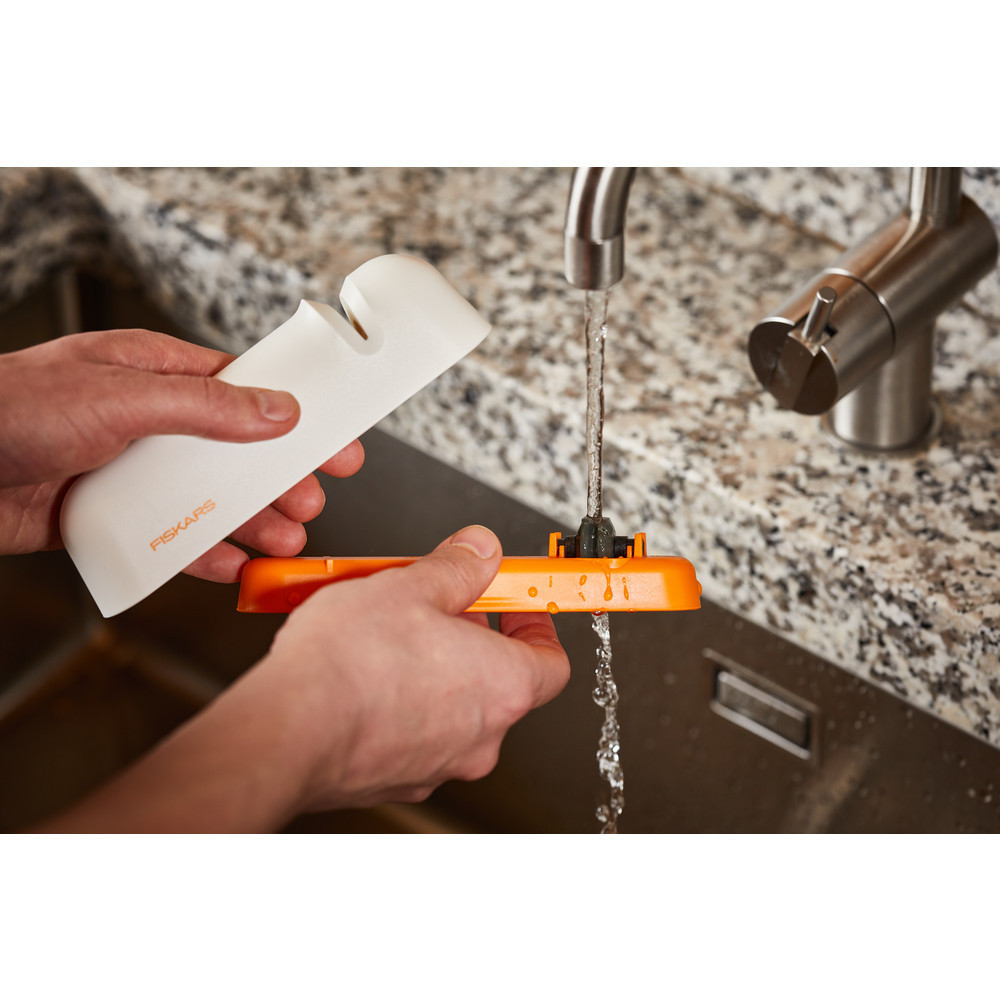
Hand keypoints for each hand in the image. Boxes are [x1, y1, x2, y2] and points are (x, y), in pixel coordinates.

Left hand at [0, 328, 363, 578]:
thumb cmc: (10, 409)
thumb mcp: (123, 398)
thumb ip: (205, 407)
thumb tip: (276, 410)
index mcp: (153, 374)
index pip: (243, 392)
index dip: (294, 416)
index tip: (334, 440)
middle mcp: (146, 422)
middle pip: (232, 453)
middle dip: (277, 480)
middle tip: (310, 503)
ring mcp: (127, 471)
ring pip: (205, 498)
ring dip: (248, 521)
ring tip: (284, 543)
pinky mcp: (107, 517)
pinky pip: (167, 536)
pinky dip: (202, 552)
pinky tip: (231, 565)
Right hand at [260, 524, 571, 812]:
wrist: (286, 730)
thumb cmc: (349, 669)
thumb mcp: (411, 587)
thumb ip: (457, 568)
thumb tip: (479, 551)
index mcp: (503, 686)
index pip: (552, 661)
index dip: (536, 625)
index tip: (517, 602)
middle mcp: (480, 737)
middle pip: (498, 682)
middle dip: (473, 639)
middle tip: (443, 605)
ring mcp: (437, 765)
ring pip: (452, 709)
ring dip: (434, 671)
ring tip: (393, 633)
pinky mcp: (394, 779)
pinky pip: (412, 734)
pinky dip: (400, 704)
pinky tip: (366, 673)